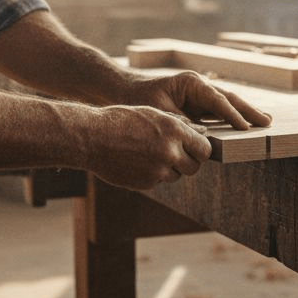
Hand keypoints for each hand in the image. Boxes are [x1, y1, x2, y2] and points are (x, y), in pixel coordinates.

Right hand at [77, 104, 212, 189]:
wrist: (92, 137)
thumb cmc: (121, 120)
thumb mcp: (152, 113)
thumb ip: (179, 125)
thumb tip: (202, 132)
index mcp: (174, 131)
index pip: (205, 149)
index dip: (200, 149)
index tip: (195, 148)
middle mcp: (169, 152)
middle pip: (194, 167)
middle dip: (188, 162)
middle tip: (175, 153)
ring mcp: (157, 171)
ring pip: (176, 176)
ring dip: (169, 168)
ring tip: (149, 154)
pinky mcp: (145, 184)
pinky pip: (158, 181)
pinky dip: (152, 174)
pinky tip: (137, 161)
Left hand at [122, 70, 272, 130]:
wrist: (128, 93)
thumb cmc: (141, 100)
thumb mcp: (159, 112)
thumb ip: (180, 122)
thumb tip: (201, 134)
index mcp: (192, 84)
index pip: (217, 100)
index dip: (232, 114)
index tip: (246, 127)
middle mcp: (200, 87)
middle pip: (229, 99)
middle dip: (248, 111)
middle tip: (267, 122)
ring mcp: (201, 96)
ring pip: (228, 105)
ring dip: (245, 114)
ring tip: (265, 122)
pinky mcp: (199, 106)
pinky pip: (220, 113)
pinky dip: (233, 119)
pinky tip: (246, 126)